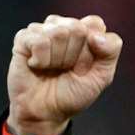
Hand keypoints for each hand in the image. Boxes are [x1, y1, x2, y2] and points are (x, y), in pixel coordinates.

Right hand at [6, 14, 122, 134]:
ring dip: (58, 59)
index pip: (94, 23)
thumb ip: (110, 51)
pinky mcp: (24, 38)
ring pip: (58, 32)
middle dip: (75, 55)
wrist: (46, 111)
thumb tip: (95, 35)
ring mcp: (42, 31)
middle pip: (77, 27)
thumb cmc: (74, 93)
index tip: (86, 66)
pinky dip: (41, 59)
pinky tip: (37, 66)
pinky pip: (38, 40)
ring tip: (53, 68)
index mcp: (85, 32)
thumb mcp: (102, 76)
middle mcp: (64, 27)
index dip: (93, 49)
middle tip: (68, 69)